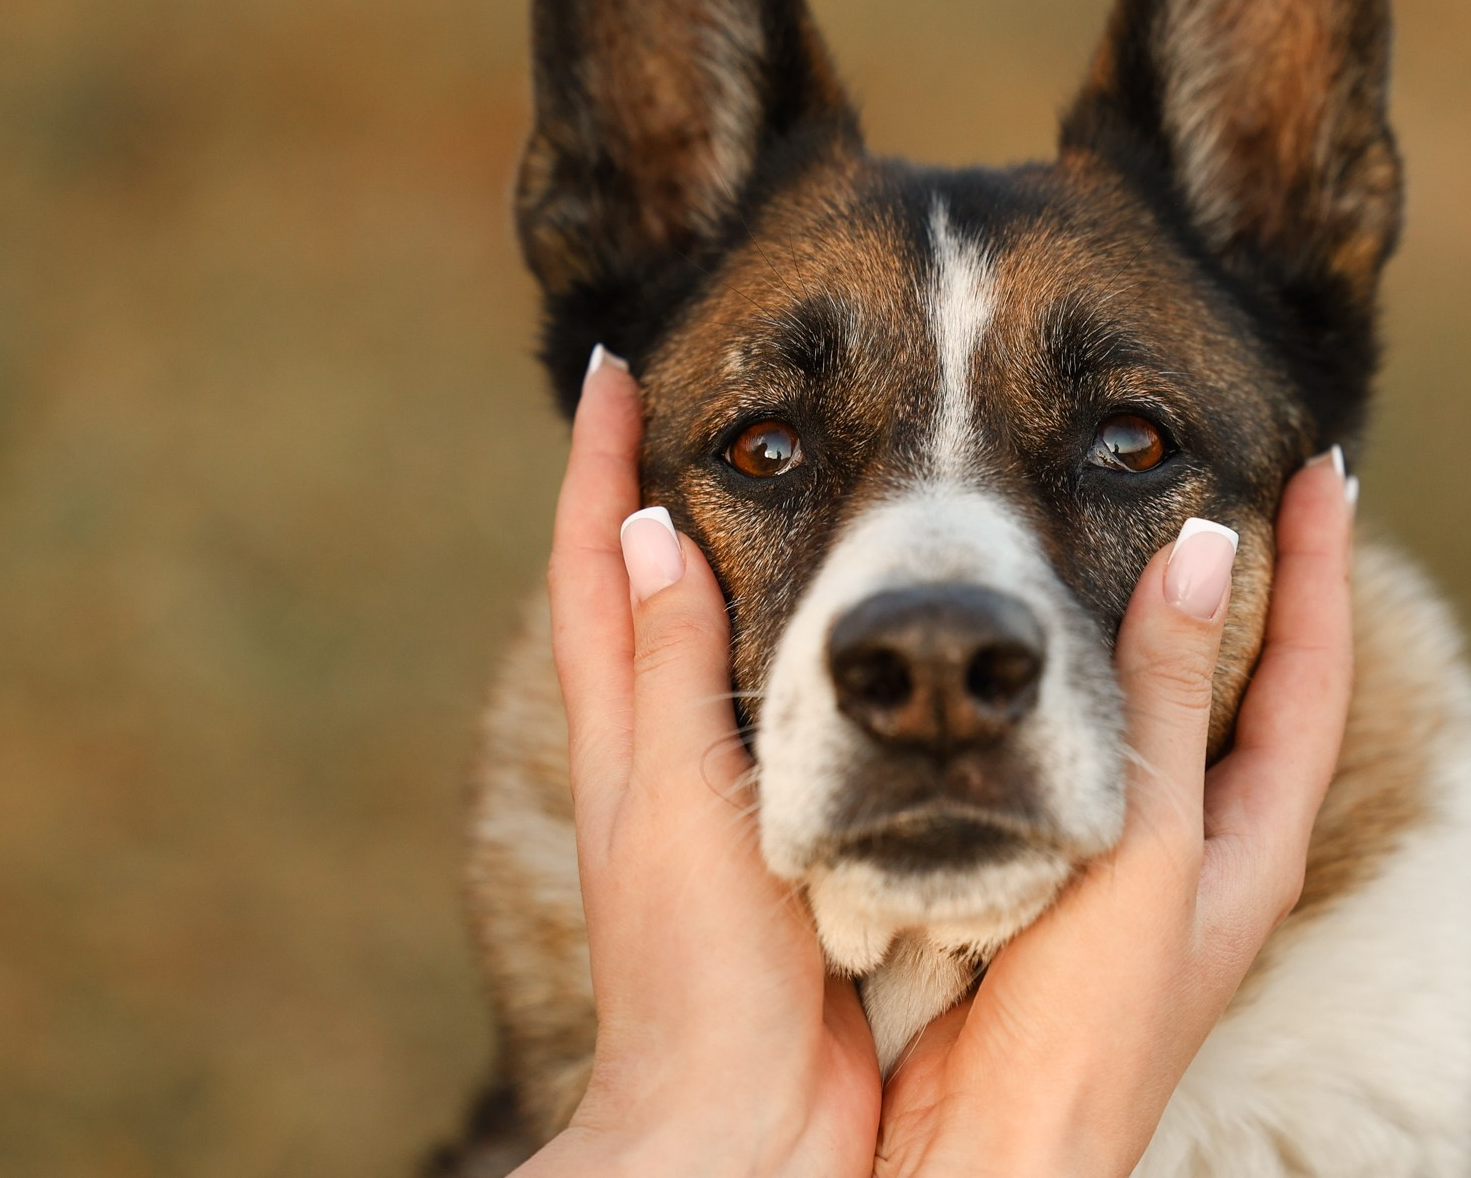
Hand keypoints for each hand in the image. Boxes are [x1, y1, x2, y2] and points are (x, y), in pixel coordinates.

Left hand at [514, 348, 879, 1177]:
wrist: (747, 1121)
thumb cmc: (701, 973)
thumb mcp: (676, 804)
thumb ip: (673, 671)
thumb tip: (661, 528)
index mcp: (622, 731)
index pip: (597, 563)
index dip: (602, 463)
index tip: (621, 366)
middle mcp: (659, 748)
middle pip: (645, 589)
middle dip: (660, 488)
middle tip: (707, 398)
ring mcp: (719, 791)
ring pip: (722, 643)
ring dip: (740, 557)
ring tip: (797, 478)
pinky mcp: (793, 836)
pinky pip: (802, 717)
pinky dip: (821, 654)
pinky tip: (874, 630)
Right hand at [874, 453, 1358, 1177]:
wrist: (992, 1145)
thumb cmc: (1085, 1015)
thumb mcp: (1146, 845)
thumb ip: (1166, 701)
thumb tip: (1205, 548)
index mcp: (1256, 836)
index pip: (1313, 669)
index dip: (1322, 565)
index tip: (1319, 465)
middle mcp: (1213, 844)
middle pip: (1258, 685)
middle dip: (1261, 584)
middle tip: (1245, 482)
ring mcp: (1143, 862)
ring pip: (1174, 714)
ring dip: (1174, 625)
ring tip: (1158, 539)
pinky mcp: (1066, 874)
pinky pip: (1093, 750)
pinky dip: (1086, 682)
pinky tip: (1044, 656)